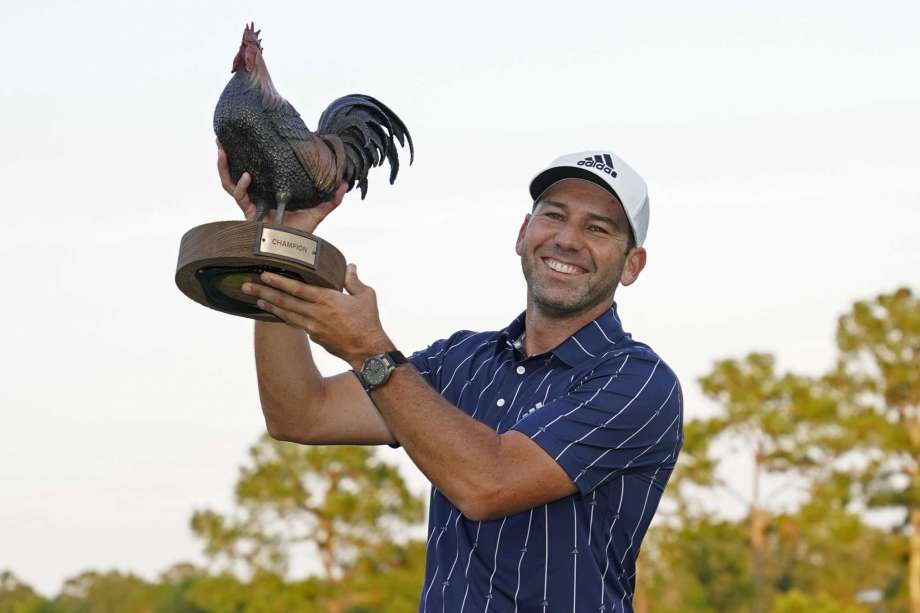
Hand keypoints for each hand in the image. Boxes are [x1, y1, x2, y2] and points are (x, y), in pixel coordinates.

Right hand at [217, 144, 346, 233]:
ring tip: (222, 149)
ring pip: (229, 183)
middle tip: (222, 140)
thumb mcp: (318, 211)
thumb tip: (345, 183)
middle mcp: (256, 196)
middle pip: (236, 173)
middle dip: (226, 157)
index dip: (250, 157)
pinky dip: (241, 186)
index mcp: (269, 193)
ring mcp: (250, 204)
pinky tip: (246, 175)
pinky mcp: (248, 213)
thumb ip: (330, 199)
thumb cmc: (302, 234)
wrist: (294, 252)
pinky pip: (239, 197)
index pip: (256, 171)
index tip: (251, 139)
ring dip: (223, 166)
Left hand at [242, 264, 393, 365]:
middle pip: (284, 301)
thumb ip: (353, 281)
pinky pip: (295, 323)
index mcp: (327, 300)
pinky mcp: (314, 337)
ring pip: (286, 314)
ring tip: (255, 298)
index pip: (297, 289)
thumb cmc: (368, 322)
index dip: (279, 281)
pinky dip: (283, 317)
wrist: (368, 350)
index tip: (264, 274)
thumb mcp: (366, 296)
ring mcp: (312, 327)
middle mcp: (315, 313)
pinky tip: (276, 312)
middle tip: (246, 286)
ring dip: (269, 305)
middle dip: (263, 292)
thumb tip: (350, 266)